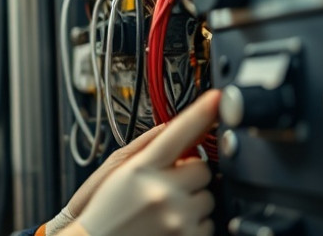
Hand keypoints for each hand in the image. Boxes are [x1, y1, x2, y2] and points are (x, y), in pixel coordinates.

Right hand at [71, 89, 220, 235]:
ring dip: (193, 200)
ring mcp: (177, 218)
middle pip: (202, 168)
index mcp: (141, 169)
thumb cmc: (105, 210)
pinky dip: (195, 223)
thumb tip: (174, 128)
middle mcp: (161, 192)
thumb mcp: (117, 171)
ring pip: (208, 197)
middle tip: (166, 185)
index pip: (177, 133)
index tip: (217, 99)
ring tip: (165, 209)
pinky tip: (171, 225)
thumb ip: (147, 147)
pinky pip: (209, 223)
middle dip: (189, 175)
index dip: (201, 113)